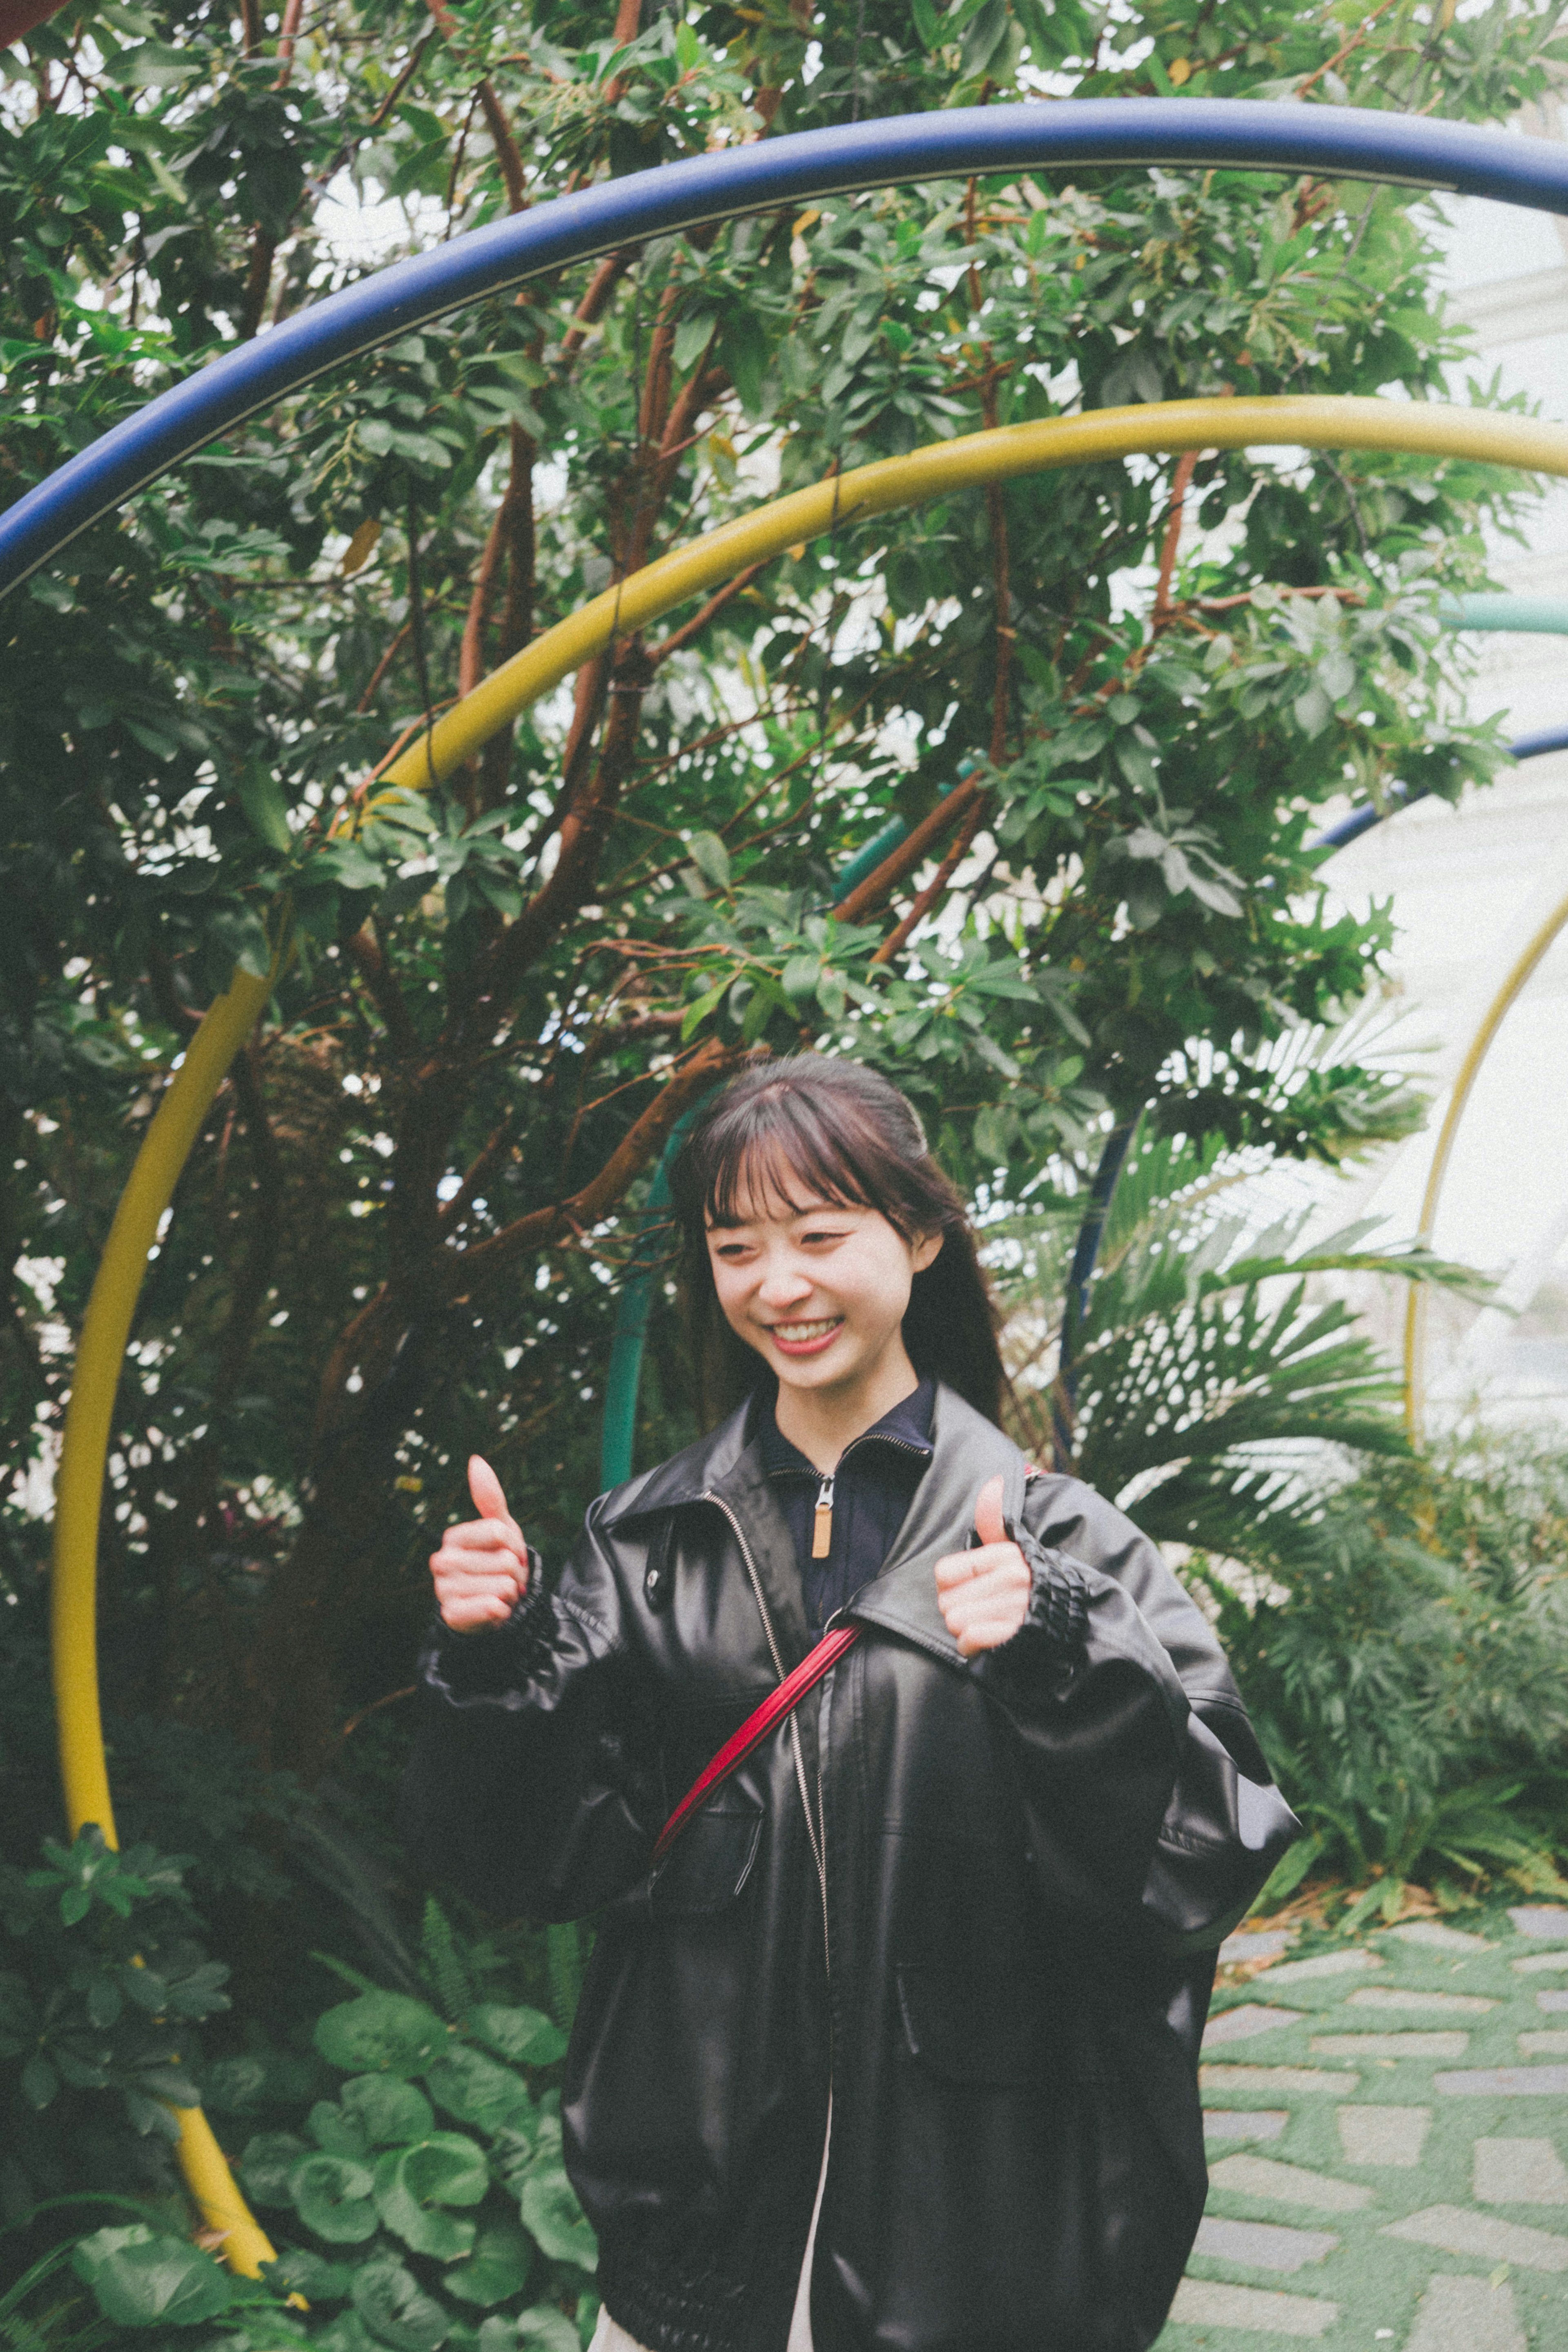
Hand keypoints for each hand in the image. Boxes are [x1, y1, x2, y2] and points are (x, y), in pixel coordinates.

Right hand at [429, 1456, 529, 1632]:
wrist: (492, 1608)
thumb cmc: (497, 1564)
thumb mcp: (501, 1529)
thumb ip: (490, 1497)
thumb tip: (475, 1460)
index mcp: (453, 1537)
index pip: (500, 1531)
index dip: (515, 1545)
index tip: (509, 1554)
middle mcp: (442, 1561)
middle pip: (505, 1561)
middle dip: (515, 1573)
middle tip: (504, 1580)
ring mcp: (444, 1590)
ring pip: (503, 1586)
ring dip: (510, 1594)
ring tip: (498, 1595)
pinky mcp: (452, 1615)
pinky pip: (492, 1608)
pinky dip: (502, 1611)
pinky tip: (493, 1611)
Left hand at [934, 1474, 1030, 1657]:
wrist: (1076, 1617)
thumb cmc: (1036, 1581)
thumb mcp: (1016, 1548)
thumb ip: (994, 1522)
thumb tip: (992, 1484)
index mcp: (1003, 1556)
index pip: (944, 1573)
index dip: (949, 1586)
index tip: (965, 1590)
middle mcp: (1009, 1578)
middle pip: (946, 1602)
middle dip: (957, 1612)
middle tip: (977, 1612)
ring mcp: (1014, 1606)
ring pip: (956, 1622)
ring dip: (964, 1631)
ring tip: (983, 1626)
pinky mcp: (1017, 1634)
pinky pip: (970, 1640)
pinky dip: (971, 1646)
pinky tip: (984, 1642)